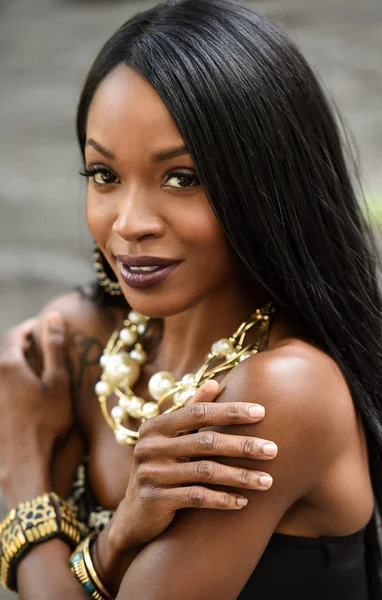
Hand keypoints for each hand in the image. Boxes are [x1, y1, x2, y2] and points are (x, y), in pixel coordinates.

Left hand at [0, 313, 72, 506]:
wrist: (24, 462)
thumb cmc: (46, 421)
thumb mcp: (57, 382)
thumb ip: (54, 347)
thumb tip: (53, 317)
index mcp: (8, 365)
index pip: (15, 335)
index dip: (30, 328)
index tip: (42, 326)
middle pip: (6, 353)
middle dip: (23, 346)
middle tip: (41, 348)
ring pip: (3, 372)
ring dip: (17, 366)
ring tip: (35, 372)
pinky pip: (2, 389)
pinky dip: (12, 384)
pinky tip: (26, 397)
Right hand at [109, 380, 277, 550]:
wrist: (135, 515)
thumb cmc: (161, 468)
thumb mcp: (171, 439)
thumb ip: (191, 411)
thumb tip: (214, 383)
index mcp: (155, 426)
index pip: (199, 412)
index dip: (230, 411)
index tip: (262, 412)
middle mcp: (149, 447)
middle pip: (206, 442)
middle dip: (243, 445)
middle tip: (273, 449)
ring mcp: (150, 473)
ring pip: (205, 472)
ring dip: (241, 476)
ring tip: (268, 481)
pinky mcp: (154, 500)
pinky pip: (197, 497)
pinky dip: (222, 499)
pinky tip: (244, 502)